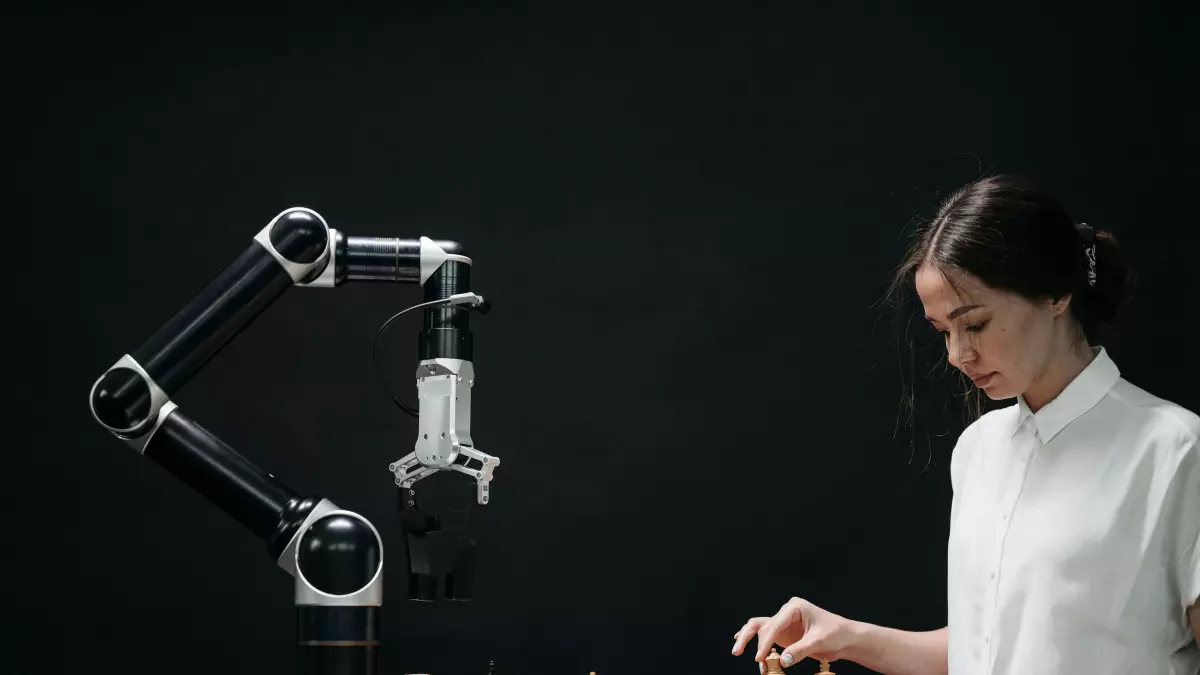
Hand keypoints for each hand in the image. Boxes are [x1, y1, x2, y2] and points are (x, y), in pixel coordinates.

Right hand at [732, 597, 859, 667]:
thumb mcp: (818, 642)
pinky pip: (766, 636)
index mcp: (794, 607)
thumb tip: (782, 661)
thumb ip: (799, 651)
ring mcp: (784, 623)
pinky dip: (755, 641)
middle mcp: (786, 613)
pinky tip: (740, 641)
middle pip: (761, 625)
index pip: (774, 624)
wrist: (846, 638)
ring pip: (760, 629)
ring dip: (750, 641)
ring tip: (739, 652)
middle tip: (737, 651)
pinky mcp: (784, 633)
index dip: (765, 642)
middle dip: (749, 639)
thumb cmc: (836, 634)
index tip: (760, 657)